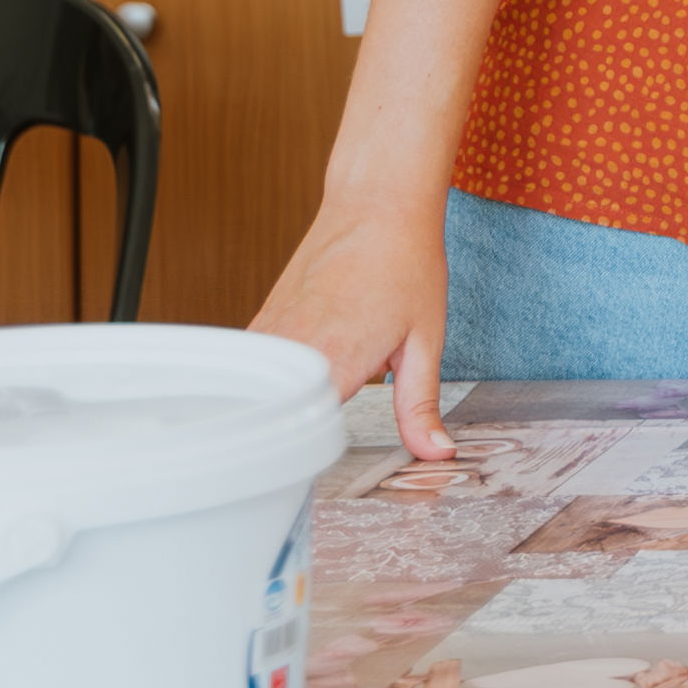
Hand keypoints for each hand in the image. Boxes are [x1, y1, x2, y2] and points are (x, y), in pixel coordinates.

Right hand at [253, 195, 453, 462]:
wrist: (377, 202)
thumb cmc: (405, 262)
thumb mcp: (425, 340)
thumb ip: (420, 404)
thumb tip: (435, 452)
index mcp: (332, 362)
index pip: (300, 440)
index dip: (308, 469)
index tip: (319, 485)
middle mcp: (290, 350)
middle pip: (271, 422)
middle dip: (285, 450)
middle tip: (301, 474)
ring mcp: (268, 333)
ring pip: (255, 396)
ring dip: (272, 416)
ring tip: (288, 439)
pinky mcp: (260, 321)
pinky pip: (252, 370)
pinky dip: (264, 387)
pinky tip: (280, 397)